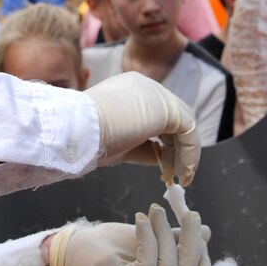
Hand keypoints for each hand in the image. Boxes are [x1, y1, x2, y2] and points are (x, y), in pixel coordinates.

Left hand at [46, 205, 210, 265]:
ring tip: (156, 210)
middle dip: (192, 243)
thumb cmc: (107, 248)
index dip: (202, 261)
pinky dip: (149, 237)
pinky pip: (148, 262)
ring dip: (166, 234)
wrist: (70, 252)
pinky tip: (141, 219)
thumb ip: (175, 241)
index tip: (200, 230)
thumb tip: (205, 232)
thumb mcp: (149, 241)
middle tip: (191, 214)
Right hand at [84, 72, 199, 185]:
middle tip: (175, 175)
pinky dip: (190, 154)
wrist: (77, 131)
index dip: (165, 143)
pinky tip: (182, 172)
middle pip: (175, 119)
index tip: (163, 168)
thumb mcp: (120, 144)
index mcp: (130, 92)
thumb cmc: (88, 140)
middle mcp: (146, 88)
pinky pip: (189, 131)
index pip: (158, 116)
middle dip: (178, 149)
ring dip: (185, 154)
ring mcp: (157, 94)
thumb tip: (160, 157)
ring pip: (184, 125)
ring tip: (179, 177)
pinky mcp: (166, 107)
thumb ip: (143, 147)